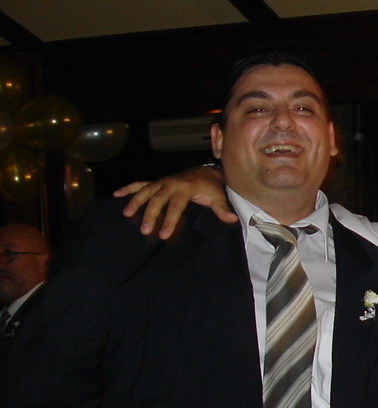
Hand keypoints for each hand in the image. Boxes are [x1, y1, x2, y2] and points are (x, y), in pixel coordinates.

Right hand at [114, 166, 233, 238]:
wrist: (204, 172)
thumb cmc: (210, 188)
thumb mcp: (218, 197)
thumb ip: (222, 209)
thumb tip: (232, 220)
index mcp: (185, 188)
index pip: (176, 206)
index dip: (170, 220)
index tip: (165, 234)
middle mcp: (170, 183)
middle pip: (157, 200)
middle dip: (150, 215)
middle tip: (145, 230)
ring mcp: (161, 182)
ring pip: (145, 191)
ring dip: (135, 202)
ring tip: (126, 214)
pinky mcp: (156, 183)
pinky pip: (139, 184)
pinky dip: (128, 188)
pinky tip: (116, 195)